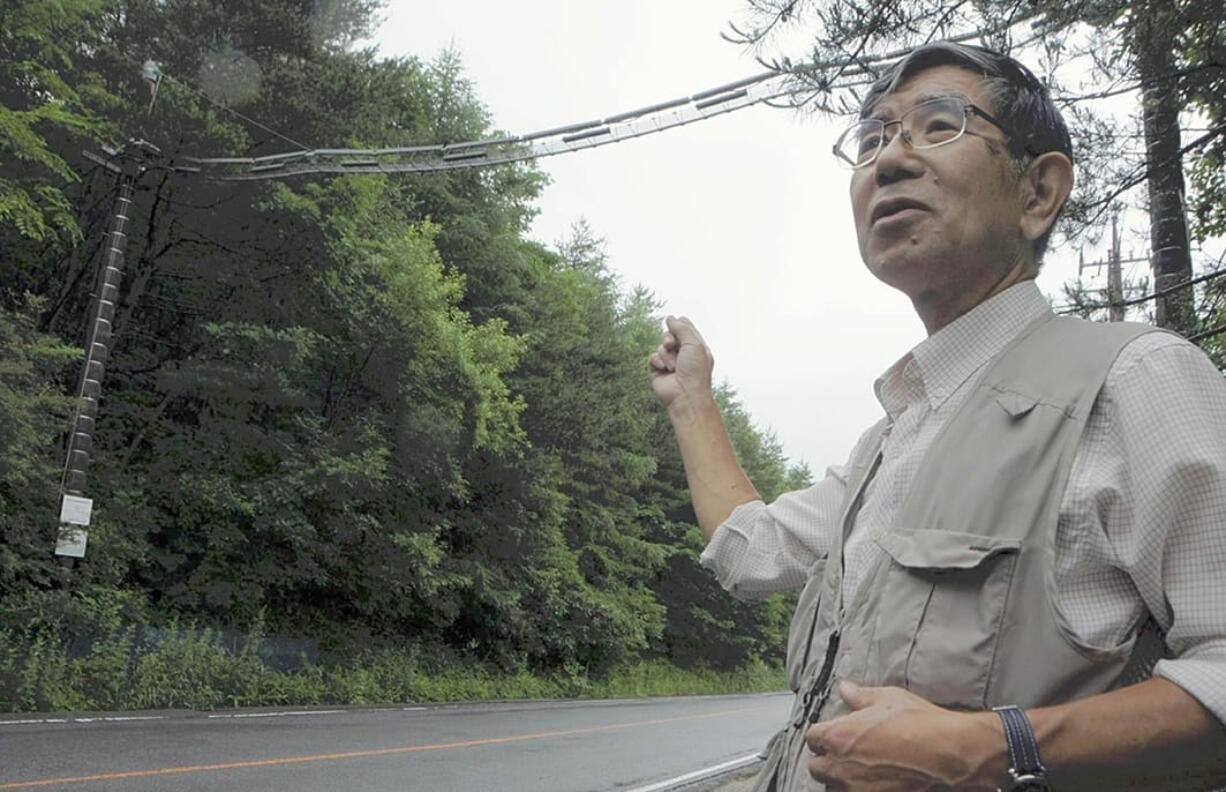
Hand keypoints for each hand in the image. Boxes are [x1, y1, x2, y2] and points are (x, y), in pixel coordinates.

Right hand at [649, 315, 714, 412]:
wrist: (685, 395)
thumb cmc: (695, 371)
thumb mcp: (693, 344)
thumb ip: (682, 328)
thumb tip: (670, 317)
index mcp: (696, 348)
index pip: (685, 329)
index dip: (679, 325)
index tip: (675, 324)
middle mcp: (684, 355)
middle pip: (670, 335)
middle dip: (669, 339)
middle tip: (671, 345)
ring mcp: (671, 363)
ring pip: (660, 347)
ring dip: (665, 353)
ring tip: (672, 366)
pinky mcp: (659, 371)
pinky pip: (652, 357)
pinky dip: (657, 361)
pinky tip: (664, 369)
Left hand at [805, 682, 1004, 791]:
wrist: (948, 754)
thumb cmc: (919, 724)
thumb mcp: (888, 699)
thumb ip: (860, 696)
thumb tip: (845, 689)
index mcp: (838, 737)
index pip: (812, 738)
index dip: (823, 734)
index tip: (833, 732)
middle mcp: (841, 766)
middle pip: (816, 767)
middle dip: (827, 759)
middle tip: (844, 752)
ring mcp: (857, 788)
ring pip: (833, 787)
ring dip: (840, 779)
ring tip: (858, 769)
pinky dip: (859, 789)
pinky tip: (873, 780)